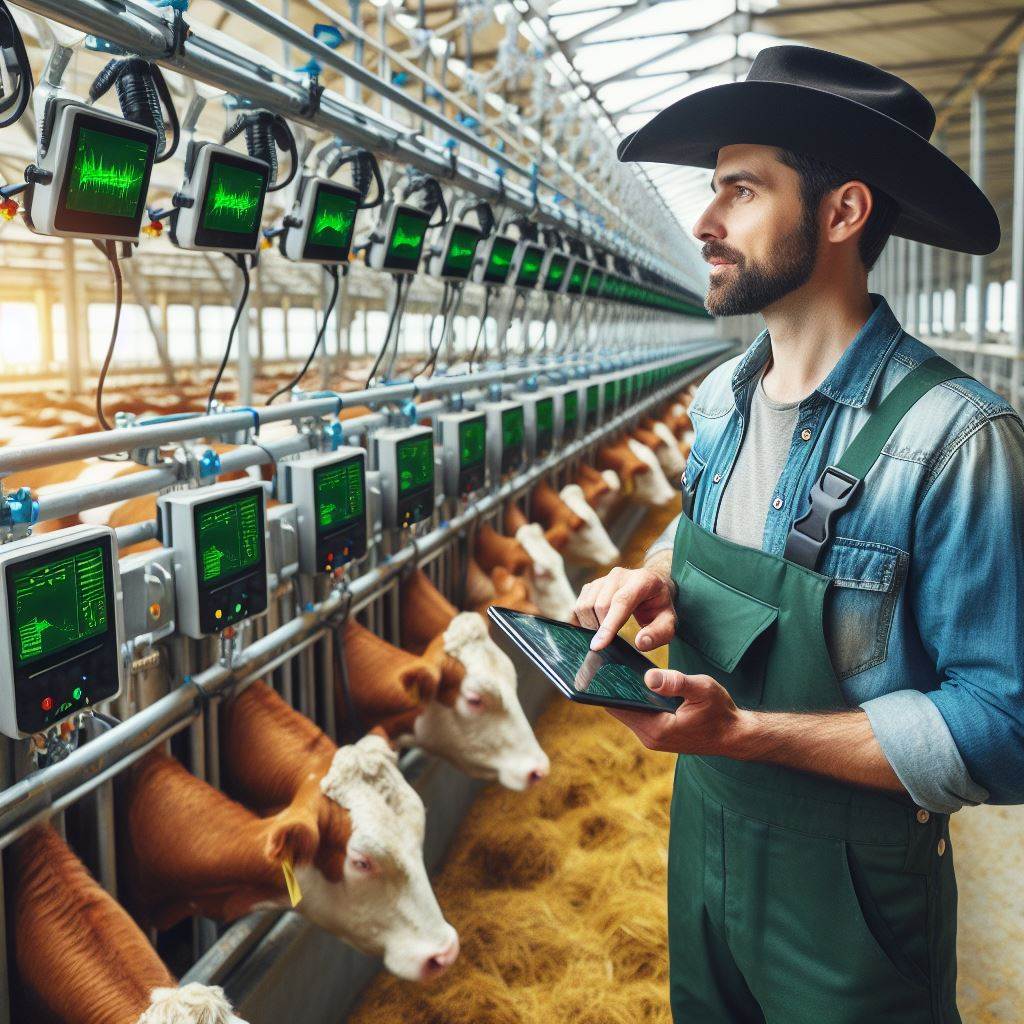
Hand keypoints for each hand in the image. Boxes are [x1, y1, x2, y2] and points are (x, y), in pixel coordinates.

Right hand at [572, 565, 676, 651]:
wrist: (652, 587)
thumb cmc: (659, 607)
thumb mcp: (668, 622)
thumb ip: (658, 634)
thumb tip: (640, 643)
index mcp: (642, 580)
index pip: (621, 602)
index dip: (608, 625)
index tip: (597, 646)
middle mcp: (619, 575)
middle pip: (599, 606)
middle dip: (601, 629)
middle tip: (611, 642)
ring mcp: (603, 579)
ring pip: (584, 606)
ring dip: (590, 626)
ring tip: (605, 634)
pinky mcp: (591, 585)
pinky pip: (578, 606)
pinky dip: (582, 621)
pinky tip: (595, 627)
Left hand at [604, 668, 750, 755]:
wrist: (734, 736)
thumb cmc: (721, 712)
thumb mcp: (702, 690)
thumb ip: (676, 683)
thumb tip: (649, 677)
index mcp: (657, 728)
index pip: (619, 707)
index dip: (606, 688)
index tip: (596, 667)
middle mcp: (650, 736)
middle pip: (618, 709)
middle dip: (610, 688)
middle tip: (599, 661)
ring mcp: (652, 737)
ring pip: (626, 711)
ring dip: (621, 693)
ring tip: (610, 667)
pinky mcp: (657, 734)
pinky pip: (636, 714)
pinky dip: (632, 699)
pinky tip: (629, 681)